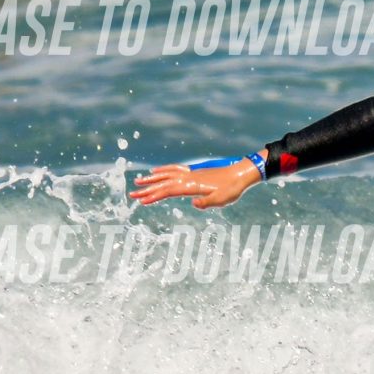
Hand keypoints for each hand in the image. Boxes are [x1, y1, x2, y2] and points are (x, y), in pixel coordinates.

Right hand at [131, 158, 261, 209]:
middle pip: (164, 183)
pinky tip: (157, 171)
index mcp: (193, 185)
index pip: (169, 191)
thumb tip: (193, 204)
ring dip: (152, 178)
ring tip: (138, 180)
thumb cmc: (232, 189)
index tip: (142, 200)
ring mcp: (191, 174)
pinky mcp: (194, 173)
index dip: (155, 196)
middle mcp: (189, 178)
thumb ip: (207, 203)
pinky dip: (164, 170)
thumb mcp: (221, 200)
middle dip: (148, 189)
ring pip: (167, 174)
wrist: (241, 174)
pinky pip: (174, 169)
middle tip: (132, 193)